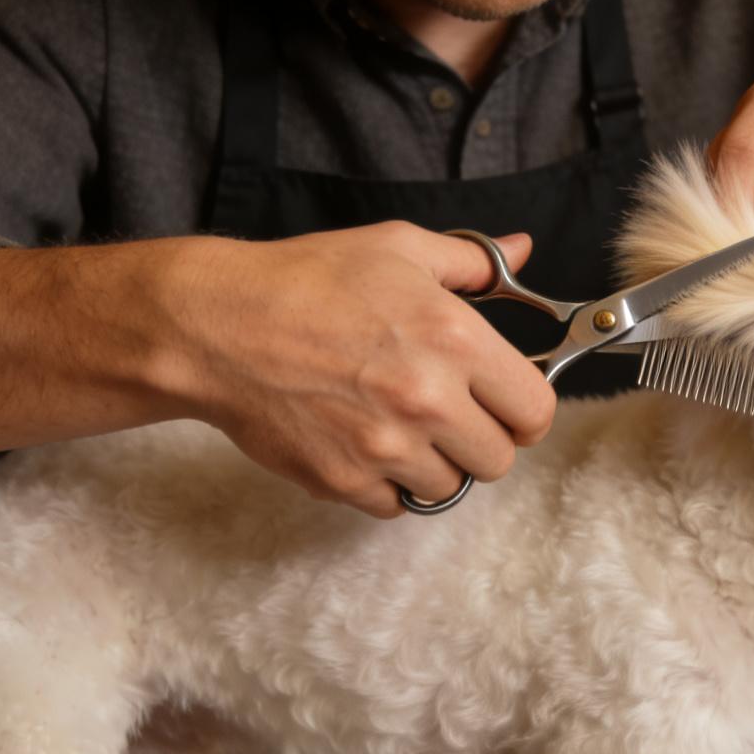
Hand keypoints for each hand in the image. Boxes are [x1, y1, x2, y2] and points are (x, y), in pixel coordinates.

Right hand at [150, 222, 556, 517]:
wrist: (218, 326)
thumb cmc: (307, 280)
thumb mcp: (397, 248)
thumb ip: (471, 260)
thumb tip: (520, 250)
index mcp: (454, 339)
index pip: (535, 411)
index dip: (523, 409)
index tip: (503, 401)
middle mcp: (428, 400)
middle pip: (499, 460)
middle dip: (479, 438)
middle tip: (446, 412)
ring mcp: (385, 448)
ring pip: (447, 488)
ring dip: (432, 463)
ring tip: (395, 423)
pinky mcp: (343, 481)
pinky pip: (394, 505)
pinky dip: (385, 484)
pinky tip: (361, 442)